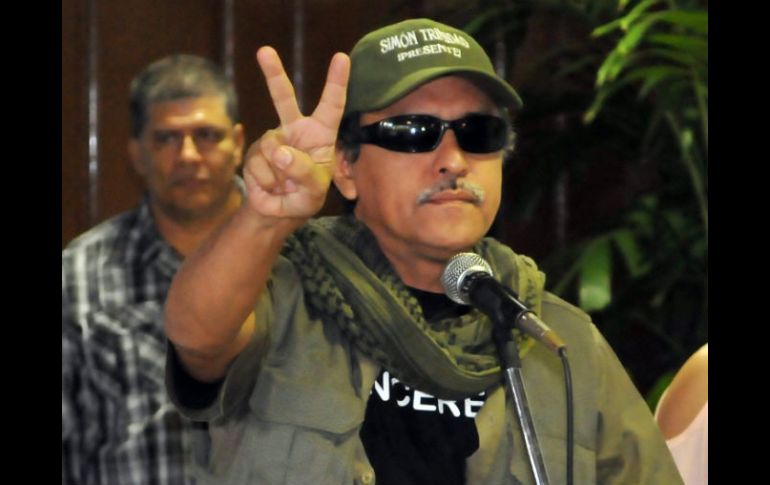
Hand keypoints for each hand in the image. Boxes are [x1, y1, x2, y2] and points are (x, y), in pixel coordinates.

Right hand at [243, 46, 349, 221]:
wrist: (280, 210)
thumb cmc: (307, 196)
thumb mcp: (314, 190)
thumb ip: (303, 172)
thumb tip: (279, 150)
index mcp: (320, 134)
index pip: (332, 105)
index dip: (337, 82)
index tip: (342, 58)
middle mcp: (295, 130)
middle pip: (284, 98)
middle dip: (273, 74)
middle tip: (264, 51)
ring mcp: (272, 139)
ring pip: (272, 148)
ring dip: (279, 174)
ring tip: (285, 185)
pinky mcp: (253, 152)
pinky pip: (258, 164)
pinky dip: (266, 182)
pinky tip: (271, 186)